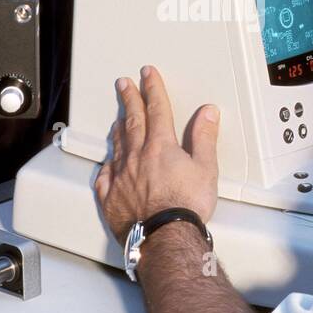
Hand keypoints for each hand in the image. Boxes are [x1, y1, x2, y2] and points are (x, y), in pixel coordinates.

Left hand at [94, 65, 220, 243]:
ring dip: (118, 126)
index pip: (157, 109)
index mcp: (160, 146)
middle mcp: (137, 156)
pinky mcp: (110, 196)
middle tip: (123, 84)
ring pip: (117, 144)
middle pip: (132, 120)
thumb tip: (207, 113)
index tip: (147, 74)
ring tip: (118, 117)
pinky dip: (107, 163)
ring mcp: (120, 176)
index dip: (152, 89)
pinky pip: (105, 174)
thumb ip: (204, 137)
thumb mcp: (205, 168)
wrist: (165, 238)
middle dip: (129, 99)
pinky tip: (107, 161)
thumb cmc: (186, 206)